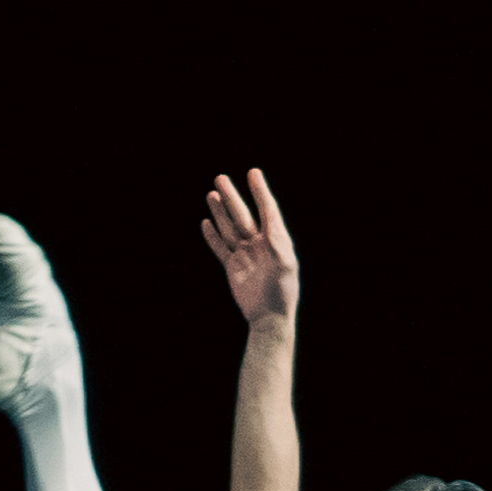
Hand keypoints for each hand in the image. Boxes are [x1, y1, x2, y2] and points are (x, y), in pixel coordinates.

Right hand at [200, 168, 300, 324]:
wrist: (269, 318)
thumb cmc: (282, 292)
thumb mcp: (284, 265)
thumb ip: (277, 242)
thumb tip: (270, 220)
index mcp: (276, 240)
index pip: (267, 210)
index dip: (260, 191)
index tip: (253, 173)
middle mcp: (260, 244)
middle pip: (243, 215)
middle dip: (232, 197)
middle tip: (220, 178)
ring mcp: (245, 255)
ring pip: (230, 228)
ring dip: (220, 212)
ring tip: (211, 194)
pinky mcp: (233, 268)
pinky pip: (221, 248)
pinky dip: (213, 236)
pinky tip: (206, 223)